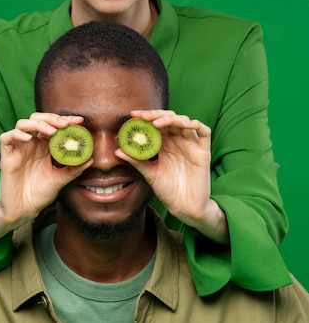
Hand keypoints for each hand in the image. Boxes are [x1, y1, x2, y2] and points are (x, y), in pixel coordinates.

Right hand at [0, 113, 92, 226]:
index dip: (65, 120)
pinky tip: (28, 139)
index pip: (53, 126)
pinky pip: (6, 138)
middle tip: (65, 124)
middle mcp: (31, 144)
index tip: (79, 121)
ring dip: (37, 124)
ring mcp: (18, 149)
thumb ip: (73, 169)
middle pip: (37, 119)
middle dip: (52, 118)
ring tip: (51, 131)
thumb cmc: (40, 194)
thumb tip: (90, 159)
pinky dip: (16, 134)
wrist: (24, 210)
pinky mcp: (7, 156)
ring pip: (22, 124)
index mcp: (44, 147)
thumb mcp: (60, 180)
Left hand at [116, 110, 227, 244]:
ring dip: (170, 119)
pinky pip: (204, 132)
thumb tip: (118, 151)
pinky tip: (184, 125)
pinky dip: (195, 124)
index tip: (132, 116)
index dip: (146, 118)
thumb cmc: (168, 191)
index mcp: (165, 145)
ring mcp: (191, 145)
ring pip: (184, 122)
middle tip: (142, 116)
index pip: (156, 124)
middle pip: (169, 119)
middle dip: (155, 115)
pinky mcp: (203, 151)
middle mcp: (178, 141)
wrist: (184, 207)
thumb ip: (136, 161)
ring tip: (157, 123)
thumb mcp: (149, 174)